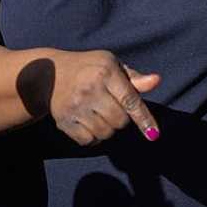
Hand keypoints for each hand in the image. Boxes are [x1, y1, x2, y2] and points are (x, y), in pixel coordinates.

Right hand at [45, 49, 160, 144]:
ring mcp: (75, 106)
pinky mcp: (63, 121)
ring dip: (108, 129)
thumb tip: (156, 81)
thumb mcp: (111, 65)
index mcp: (106, 72)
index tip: (153, 134)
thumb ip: (134, 78)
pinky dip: (93, 137)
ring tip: (100, 114)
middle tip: (113, 108)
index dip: (143, 118)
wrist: (50, 74)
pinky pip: (89, 141)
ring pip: (106, 133)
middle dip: (122, 119)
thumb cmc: (89, 68)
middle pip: (120, 121)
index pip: (130, 99)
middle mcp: (90, 89)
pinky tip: (89, 123)